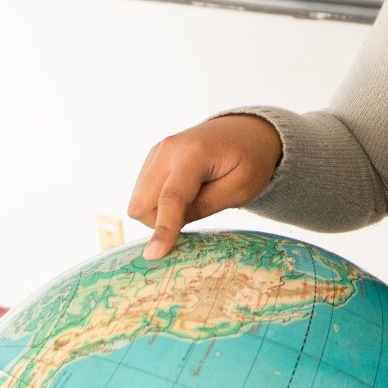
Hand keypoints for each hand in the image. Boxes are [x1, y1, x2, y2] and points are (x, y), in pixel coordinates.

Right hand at [129, 115, 284, 258]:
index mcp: (193, 153)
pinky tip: (184, 192)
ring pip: (138, 202)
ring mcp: (156, 152)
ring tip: (193, 199)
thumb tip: (170, 228)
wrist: (244, 132)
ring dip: (159, 213)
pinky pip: (142, 194)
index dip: (163, 228)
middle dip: (162, 222)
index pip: (171, 197)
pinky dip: (158, 203)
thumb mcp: (240, 188)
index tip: (154, 255)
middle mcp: (167, 149)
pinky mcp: (152, 159)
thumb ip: (205, 207)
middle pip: (142, 205)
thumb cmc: (249, 160)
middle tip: (196, 212)